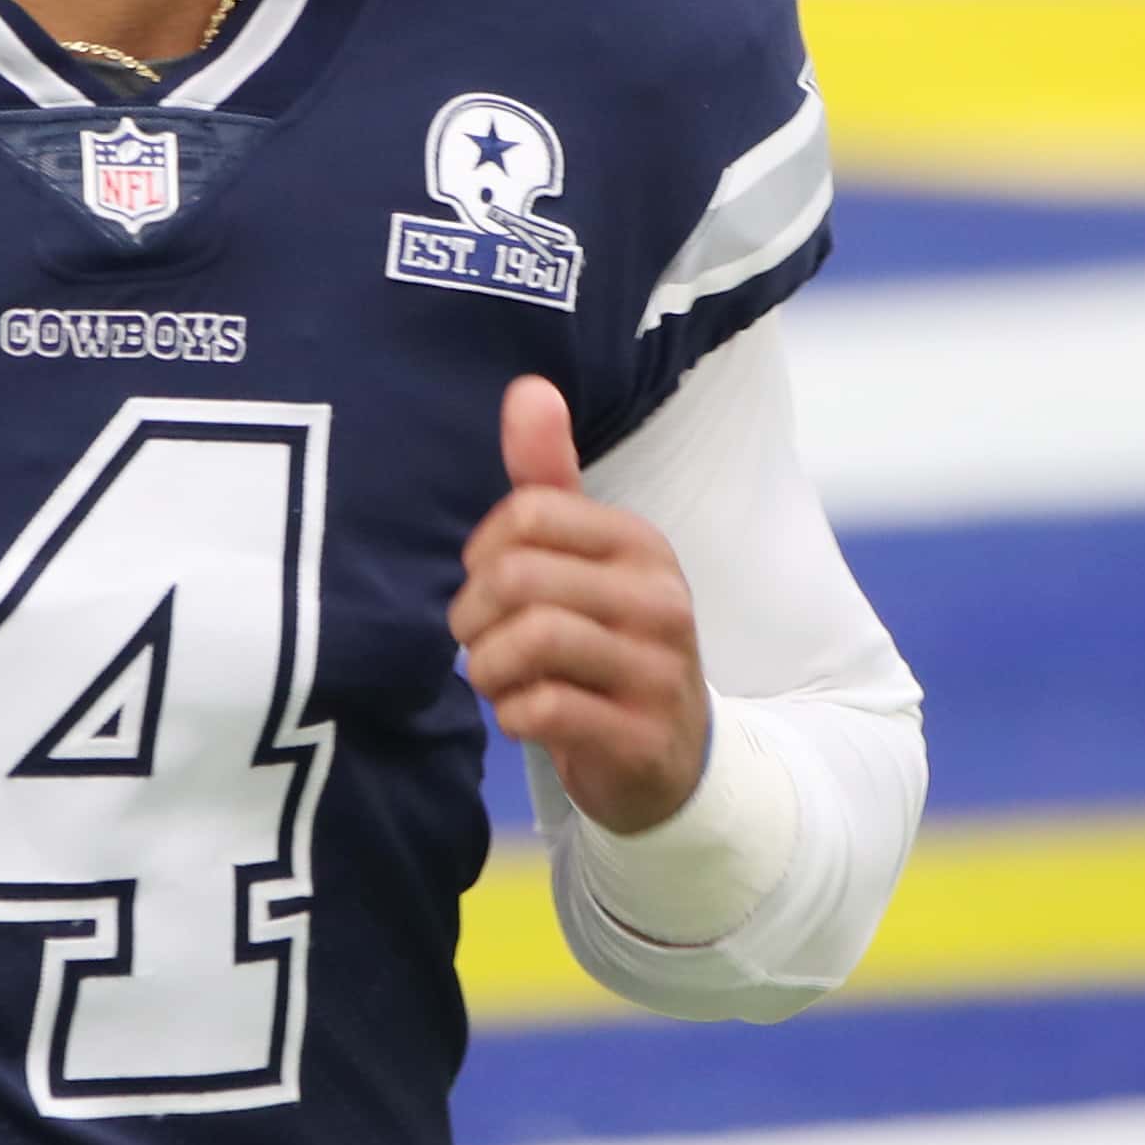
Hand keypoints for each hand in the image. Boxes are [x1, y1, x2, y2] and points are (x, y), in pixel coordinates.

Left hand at [450, 374, 709, 835]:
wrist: (671, 757)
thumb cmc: (607, 643)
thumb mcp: (584, 559)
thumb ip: (548, 478)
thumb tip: (527, 387)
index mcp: (641, 544)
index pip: (529, 514)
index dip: (482, 552)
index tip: (486, 583)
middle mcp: (660, 599)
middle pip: (519, 579)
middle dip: (472, 615)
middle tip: (476, 640)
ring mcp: (657, 670)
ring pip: (530, 642)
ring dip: (487, 667)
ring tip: (494, 677)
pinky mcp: (641, 737)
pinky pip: (544, 710)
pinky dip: (511, 714)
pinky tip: (520, 714)